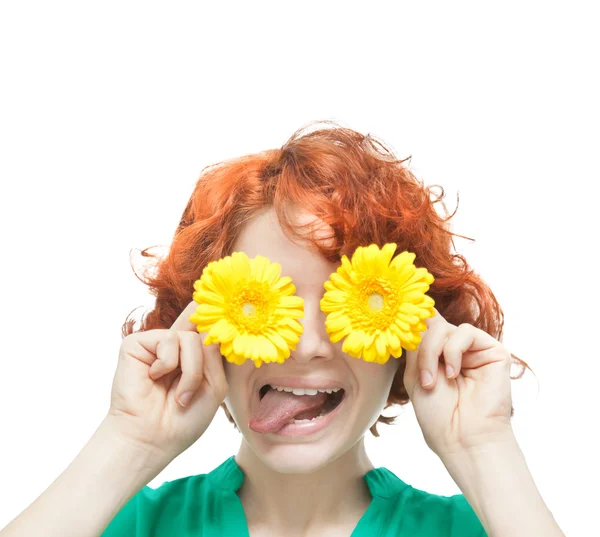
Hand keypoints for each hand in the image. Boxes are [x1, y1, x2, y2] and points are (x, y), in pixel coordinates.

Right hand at [106, 301, 228, 463]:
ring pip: (190, 338)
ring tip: (178, 395)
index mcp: (194, 353)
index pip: (208, 325)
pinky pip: (168, 339)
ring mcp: (156, 342)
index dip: (218, 316)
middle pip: (203, 330)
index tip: (234, 305)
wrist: (152, 439)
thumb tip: (208, 323)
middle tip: (193, 390)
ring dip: (190, 371)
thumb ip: (215, 354)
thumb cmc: (183, 419)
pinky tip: (154, 379)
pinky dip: (167, 364)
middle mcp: (175, 344)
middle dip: (204, 363)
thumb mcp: (214, 385)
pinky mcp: (136, 343)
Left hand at [403, 308, 513, 458]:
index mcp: (437, 353)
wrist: (462, 439)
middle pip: (430, 324)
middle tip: (424, 377)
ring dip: (433, 352)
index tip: (395, 317)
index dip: (411, 319)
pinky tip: (453, 373)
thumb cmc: (438, 415)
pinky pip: (466, 332)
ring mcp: (475, 349)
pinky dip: (453, 351)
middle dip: (421, 348)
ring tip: (436, 381)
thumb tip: (417, 314)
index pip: (424, 324)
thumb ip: (416, 344)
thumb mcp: (415, 374)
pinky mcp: (494, 351)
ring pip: (445, 327)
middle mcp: (455, 347)